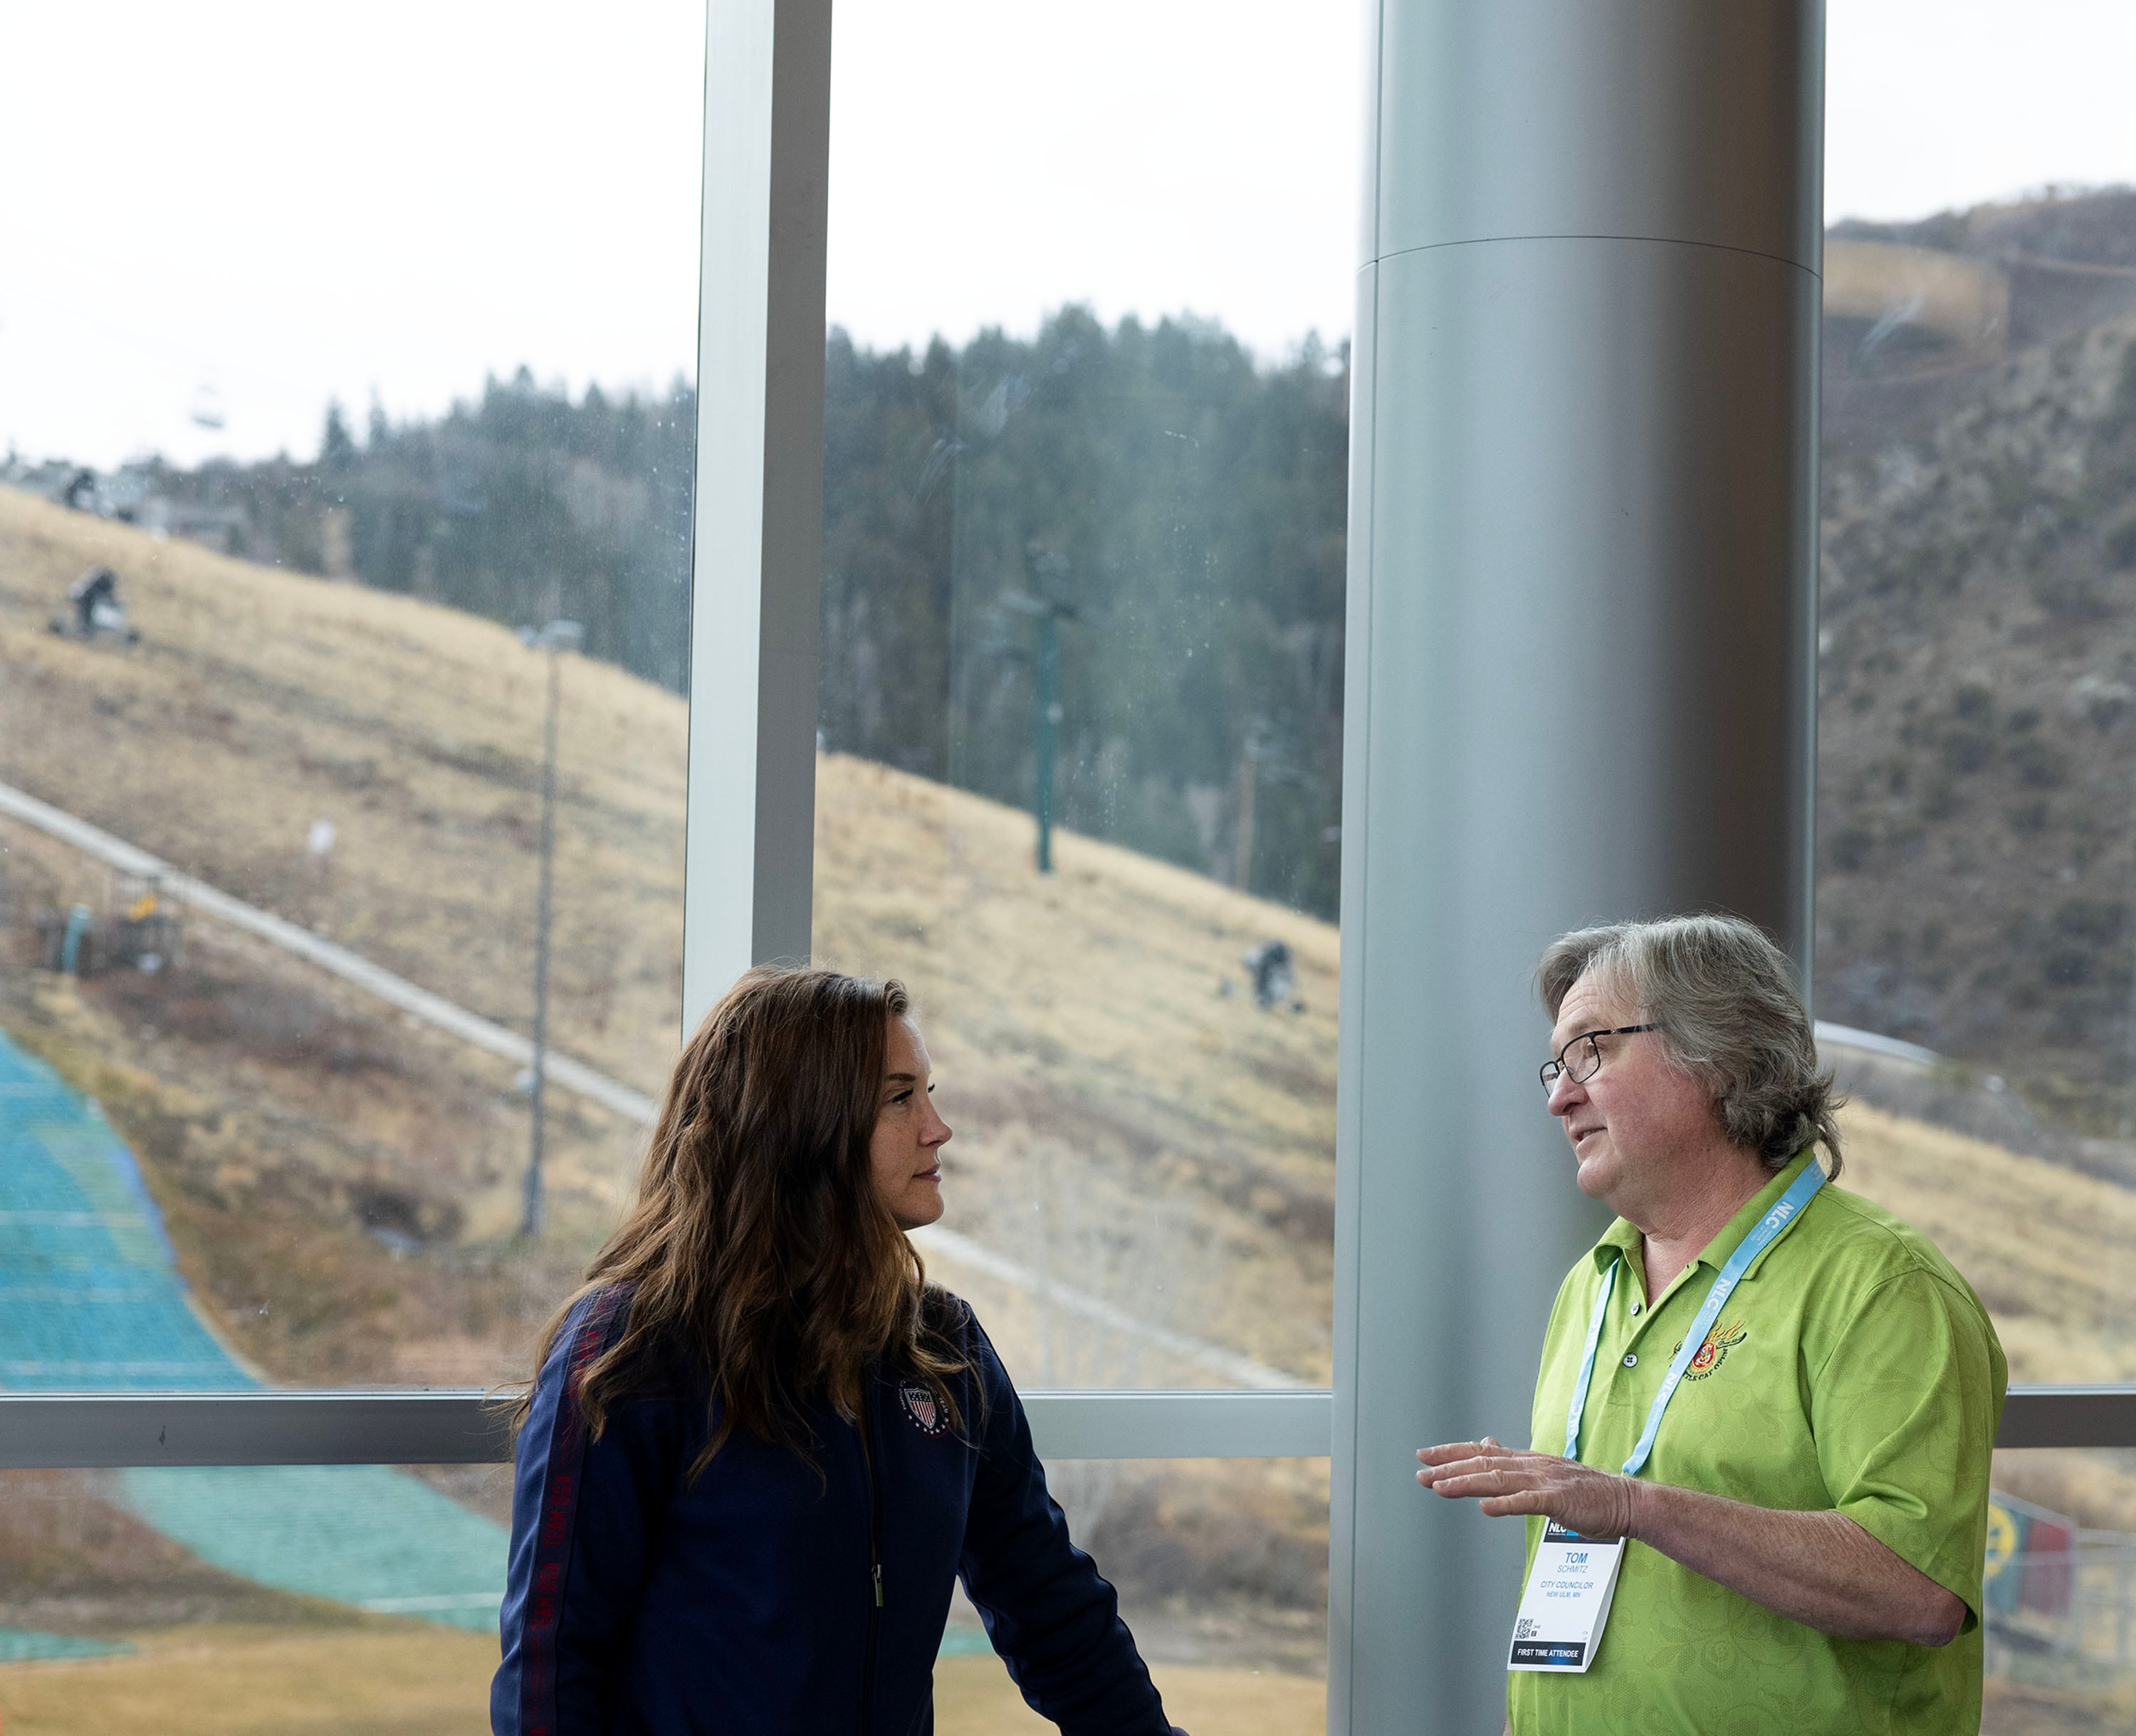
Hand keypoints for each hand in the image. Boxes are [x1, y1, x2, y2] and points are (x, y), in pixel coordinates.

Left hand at [1415, 1438, 1640, 1540]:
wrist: (1625, 1501)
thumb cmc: (1586, 1492)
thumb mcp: (1545, 1470)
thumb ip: (1515, 1461)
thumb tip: (1487, 1444)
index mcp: (1528, 1460)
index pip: (1483, 1453)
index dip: (1452, 1453)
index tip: (1425, 1456)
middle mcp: (1532, 1466)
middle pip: (1484, 1464)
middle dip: (1449, 1467)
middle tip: (1420, 1472)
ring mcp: (1545, 1482)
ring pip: (1498, 1480)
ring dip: (1466, 1484)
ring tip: (1440, 1487)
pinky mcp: (1559, 1501)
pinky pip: (1528, 1502)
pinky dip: (1505, 1504)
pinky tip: (1485, 1508)